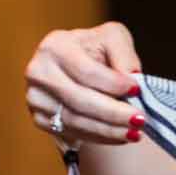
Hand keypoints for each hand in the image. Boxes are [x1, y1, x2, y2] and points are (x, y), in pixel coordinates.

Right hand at [24, 22, 143, 146]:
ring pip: (75, 120)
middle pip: (79, 100)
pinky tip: (119, 136)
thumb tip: (133, 77)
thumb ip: (124, 53)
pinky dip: (98, 136)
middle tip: (140, 120)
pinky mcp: (39, 118)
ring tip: (134, 132)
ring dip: (108, 130)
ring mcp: (35, 97)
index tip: (137, 91)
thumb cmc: (95, 49)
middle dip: (113, 113)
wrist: (75, 67)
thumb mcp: (113, 38)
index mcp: (55, 46)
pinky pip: (71, 132)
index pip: (86, 71)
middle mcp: (38, 72)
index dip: (113, 84)